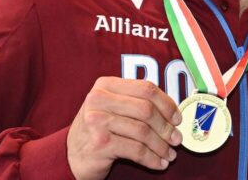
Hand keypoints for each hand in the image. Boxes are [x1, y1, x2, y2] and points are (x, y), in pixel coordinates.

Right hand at [67, 77, 182, 179]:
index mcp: (106, 84)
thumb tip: (174, 114)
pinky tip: (158, 164)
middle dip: (166, 127)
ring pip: (143, 131)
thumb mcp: (113, 108)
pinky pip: (136, 150)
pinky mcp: (100, 143)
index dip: (167, 104)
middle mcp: (99, 99)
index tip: (177, 119)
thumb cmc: (98, 130)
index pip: (146, 88)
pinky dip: (151, 159)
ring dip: (161, 146)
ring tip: (170, 155)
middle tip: (177, 140)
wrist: (70, 156)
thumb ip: (137, 103)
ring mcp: (97, 120)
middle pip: (146, 110)